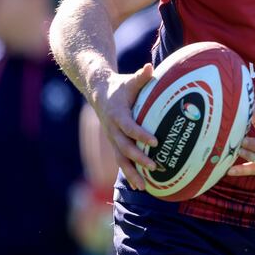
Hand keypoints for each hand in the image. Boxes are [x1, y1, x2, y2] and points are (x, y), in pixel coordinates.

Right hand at [91, 64, 157, 190]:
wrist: (99, 93)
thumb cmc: (120, 87)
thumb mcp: (130, 81)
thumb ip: (141, 76)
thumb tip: (149, 67)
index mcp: (118, 114)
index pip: (129, 127)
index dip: (141, 134)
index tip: (155, 141)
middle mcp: (113, 130)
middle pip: (125, 147)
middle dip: (139, 158)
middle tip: (155, 166)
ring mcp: (113, 139)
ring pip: (121, 159)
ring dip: (132, 173)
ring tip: (144, 187)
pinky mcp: (114, 145)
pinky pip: (121, 161)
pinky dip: (129, 174)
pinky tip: (139, 186)